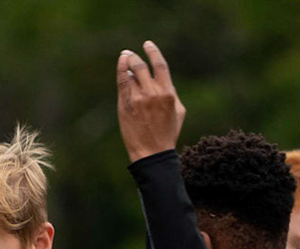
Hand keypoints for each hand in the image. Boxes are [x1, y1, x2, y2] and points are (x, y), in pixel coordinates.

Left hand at [117, 40, 184, 161]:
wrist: (152, 152)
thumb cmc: (167, 134)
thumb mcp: (178, 112)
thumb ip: (173, 93)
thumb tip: (162, 80)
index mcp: (169, 93)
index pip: (160, 66)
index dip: (153, 52)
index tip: (148, 44)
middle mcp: (154, 93)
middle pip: (142, 66)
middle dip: (136, 57)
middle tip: (130, 54)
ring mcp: (139, 98)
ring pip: (132, 72)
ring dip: (128, 62)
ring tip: (125, 58)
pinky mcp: (127, 104)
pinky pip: (123, 81)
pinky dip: (121, 69)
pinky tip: (121, 63)